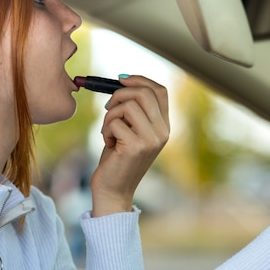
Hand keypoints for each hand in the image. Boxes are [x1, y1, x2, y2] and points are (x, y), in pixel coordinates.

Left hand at [90, 75, 169, 215]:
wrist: (113, 190)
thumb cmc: (117, 157)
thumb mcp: (131, 130)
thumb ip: (134, 109)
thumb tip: (123, 79)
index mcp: (164, 126)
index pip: (160, 91)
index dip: (139, 80)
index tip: (120, 80)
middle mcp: (163, 132)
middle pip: (144, 93)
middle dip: (119, 94)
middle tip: (108, 108)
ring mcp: (151, 140)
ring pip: (127, 106)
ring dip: (110, 115)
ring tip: (108, 131)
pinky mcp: (135, 147)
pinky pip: (115, 122)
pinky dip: (105, 130)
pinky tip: (108, 144)